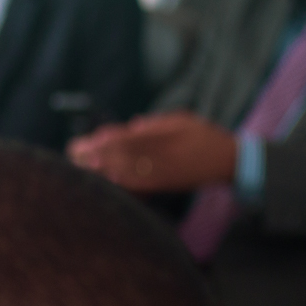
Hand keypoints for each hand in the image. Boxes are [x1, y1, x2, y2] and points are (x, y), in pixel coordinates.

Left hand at [68, 111, 238, 193]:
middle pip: (125, 153)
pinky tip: (108, 182)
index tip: (89, 140)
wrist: (230, 160)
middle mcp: (164, 152)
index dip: (107, 140)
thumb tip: (132, 124)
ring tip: (82, 167)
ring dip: (104, 169)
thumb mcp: (182, 120)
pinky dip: (123, 183)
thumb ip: (156, 123)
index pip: (130, 137)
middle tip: (75, 153)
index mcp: (166, 134)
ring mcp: (166, 170)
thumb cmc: (203, 136)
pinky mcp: (168, 183)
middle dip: (98, 154)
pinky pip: (142, 185)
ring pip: (130, 171)